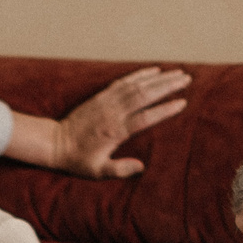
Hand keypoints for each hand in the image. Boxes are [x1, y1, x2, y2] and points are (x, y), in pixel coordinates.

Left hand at [53, 66, 192, 179]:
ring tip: (178, 73)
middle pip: (144, 95)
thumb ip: (119, 169)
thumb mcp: (97, 171)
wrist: (55, 144)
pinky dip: (140, 74)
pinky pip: (124, 81)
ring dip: (158, 78)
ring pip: (137, 85)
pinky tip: (154, 70)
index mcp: (115, 131)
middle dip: (167, 86)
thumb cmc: (78, 160)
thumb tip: (141, 168)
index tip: (182, 103)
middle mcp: (113, 113)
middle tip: (187, 80)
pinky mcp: (102, 96)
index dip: (164, 110)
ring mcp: (107, 102)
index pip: (145, 117)